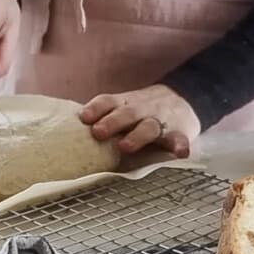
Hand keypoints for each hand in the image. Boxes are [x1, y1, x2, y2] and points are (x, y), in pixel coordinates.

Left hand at [80, 85, 200, 156]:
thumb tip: (69, 132)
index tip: (84, 117)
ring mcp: (161, 121)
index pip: (109, 101)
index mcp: (127, 103)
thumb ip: (105, 117)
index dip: (97, 108)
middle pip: (128, 113)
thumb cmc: (144, 111)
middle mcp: (143, 110)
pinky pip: (180, 139)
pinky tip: (181, 153)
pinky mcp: (180, 132)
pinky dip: (180, 145)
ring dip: (137, 136)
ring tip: (125, 146)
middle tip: (98, 132)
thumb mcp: (126, 107)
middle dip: (113, 122)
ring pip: (149, 127)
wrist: (184, 100)